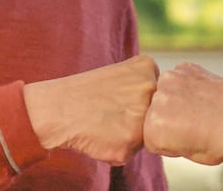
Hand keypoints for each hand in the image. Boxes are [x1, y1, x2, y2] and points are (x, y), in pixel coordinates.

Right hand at [23, 55, 158, 164]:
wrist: (55, 109)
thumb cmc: (85, 93)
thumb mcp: (121, 73)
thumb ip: (145, 87)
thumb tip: (167, 110)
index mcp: (148, 68)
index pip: (158, 96)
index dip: (135, 101)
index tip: (116, 98)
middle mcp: (150, 89)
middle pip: (154, 116)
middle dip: (134, 119)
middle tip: (108, 111)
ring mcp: (142, 116)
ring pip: (143, 136)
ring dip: (126, 137)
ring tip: (103, 123)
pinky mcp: (131, 142)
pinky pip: (128, 154)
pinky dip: (114, 151)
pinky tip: (99, 137)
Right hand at [144, 62, 222, 165]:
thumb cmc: (218, 143)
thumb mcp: (185, 152)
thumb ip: (167, 138)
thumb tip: (164, 127)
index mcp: (152, 129)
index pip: (148, 134)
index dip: (166, 139)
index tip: (182, 139)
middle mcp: (156, 101)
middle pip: (153, 110)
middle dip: (168, 115)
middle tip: (190, 123)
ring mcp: (170, 80)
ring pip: (165, 90)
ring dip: (176, 96)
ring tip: (198, 108)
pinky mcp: (185, 67)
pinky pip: (179, 75)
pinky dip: (188, 82)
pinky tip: (203, 93)